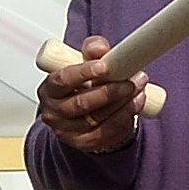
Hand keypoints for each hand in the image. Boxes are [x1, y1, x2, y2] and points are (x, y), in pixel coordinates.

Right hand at [38, 35, 146, 153]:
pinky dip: (125, 116)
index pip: (62, 80)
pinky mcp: (84, 142)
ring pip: (97, 118)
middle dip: (109, 91)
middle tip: (130, 79)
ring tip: (138, 87)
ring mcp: (67, 131)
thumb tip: (100, 47)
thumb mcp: (84, 63)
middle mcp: (53, 112)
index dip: (83, 72)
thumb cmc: (82, 84)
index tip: (104, 66)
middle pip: (81, 103)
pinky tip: (136, 102)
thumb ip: (91, 50)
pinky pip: (107, 131)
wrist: (85, 111)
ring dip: (123, 102)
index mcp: (49, 89)